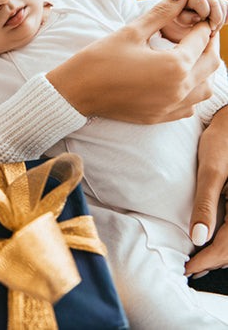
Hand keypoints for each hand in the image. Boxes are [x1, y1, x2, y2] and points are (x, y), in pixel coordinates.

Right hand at [47, 0, 220, 123]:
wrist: (75, 92)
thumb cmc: (99, 60)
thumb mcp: (131, 32)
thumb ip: (162, 11)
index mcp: (174, 66)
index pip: (202, 40)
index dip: (203, 25)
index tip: (199, 16)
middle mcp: (179, 89)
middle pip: (211, 63)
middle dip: (208, 45)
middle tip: (199, 32)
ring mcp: (170, 106)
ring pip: (206, 88)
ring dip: (204, 70)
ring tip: (190, 56)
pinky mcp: (160, 116)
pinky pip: (190, 105)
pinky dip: (192, 91)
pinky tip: (178, 80)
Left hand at [162, 0, 226, 41]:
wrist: (177, 18)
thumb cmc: (174, 19)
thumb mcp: (176, 19)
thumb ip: (185, 17)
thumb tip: (197, 16)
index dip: (204, 13)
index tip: (200, 24)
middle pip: (216, 2)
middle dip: (216, 18)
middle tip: (211, 31)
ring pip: (223, 4)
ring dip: (222, 18)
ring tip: (213, 30)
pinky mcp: (218, 1)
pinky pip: (227, 6)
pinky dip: (227, 15)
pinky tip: (226, 22)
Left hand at [185, 106, 227, 275]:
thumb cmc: (222, 141)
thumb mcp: (211, 170)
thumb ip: (205, 204)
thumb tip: (197, 238)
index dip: (208, 261)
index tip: (187, 269)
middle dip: (214, 260)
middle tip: (189, 269)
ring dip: (222, 253)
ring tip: (198, 261)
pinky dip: (226, 240)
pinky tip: (211, 240)